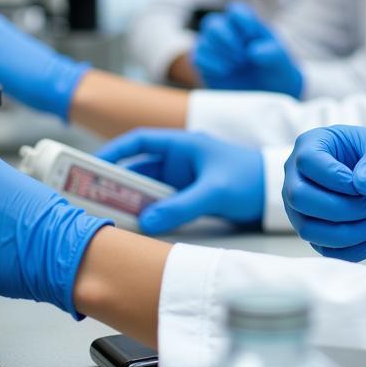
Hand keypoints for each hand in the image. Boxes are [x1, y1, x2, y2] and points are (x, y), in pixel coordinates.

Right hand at [95, 128, 263, 233]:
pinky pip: (161, 202)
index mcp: (184, 144)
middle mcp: (180, 159)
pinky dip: (147, 212)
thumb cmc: (248, 179)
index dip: (115, 151)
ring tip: (106, 215)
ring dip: (131, 200)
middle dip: (116, 182)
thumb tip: (146, 223)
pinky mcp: (189, 196)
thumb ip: (181, 207)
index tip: (92, 166)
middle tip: (90, 198)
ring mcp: (184, 178)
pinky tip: (135, 226)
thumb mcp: (214, 192)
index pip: (141, 141)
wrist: (275, 192)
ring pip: (149, 188)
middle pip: (140, 168)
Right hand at [192, 2, 303, 97]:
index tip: (252, 36)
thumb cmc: (275, 71)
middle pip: (213, 23)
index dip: (242, 20)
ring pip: (204, 40)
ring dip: (220, 53)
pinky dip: (210, 64)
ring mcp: (215, 49)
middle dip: (226, 39)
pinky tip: (225, 71)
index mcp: (247, 24)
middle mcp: (228, 33)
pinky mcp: (206, 65)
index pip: (236, 11)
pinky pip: (198, 57)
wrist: (267, 95)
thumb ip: (272, 52)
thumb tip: (253, 51)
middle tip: (242, 57)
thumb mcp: (280, 60)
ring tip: (236, 66)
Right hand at [283, 125, 365, 261]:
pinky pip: (324, 250)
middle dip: (342, 207)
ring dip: (349, 231)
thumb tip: (361, 185)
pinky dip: (352, 248)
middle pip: (298, 197)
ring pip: (307, 228)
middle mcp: (304, 176)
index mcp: (318, 144)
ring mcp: (310, 208)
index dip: (335, 178)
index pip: (306, 162)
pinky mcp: (324, 235)